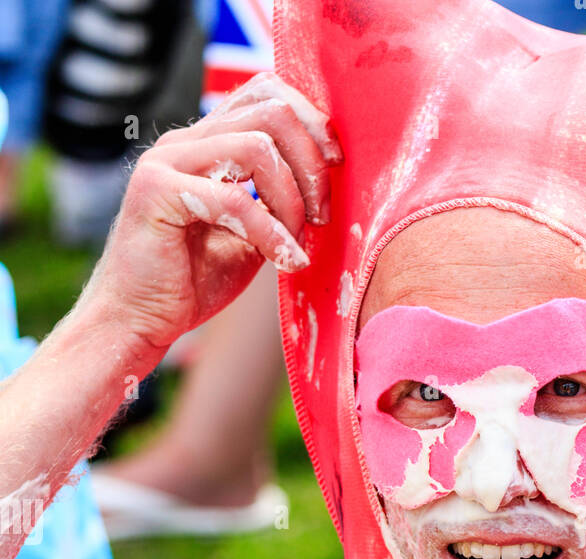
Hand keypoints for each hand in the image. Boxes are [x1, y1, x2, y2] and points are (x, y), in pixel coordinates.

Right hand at [85, 71, 341, 360]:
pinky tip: (286, 262)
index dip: (311, 124)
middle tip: (321, 215)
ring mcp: (167, 161)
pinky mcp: (157, 191)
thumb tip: (324, 187)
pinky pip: (234, 198)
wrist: (137, 322)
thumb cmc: (188, 285)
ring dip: (292, 199)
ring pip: (256, 147)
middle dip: (310, 163)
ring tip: (297, 242)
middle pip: (270, 110)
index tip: (335, 170)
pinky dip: (271, 232)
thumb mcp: (248, 239)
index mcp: (205, 144)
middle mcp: (184, 142)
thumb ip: (275, 205)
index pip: (266, 95)